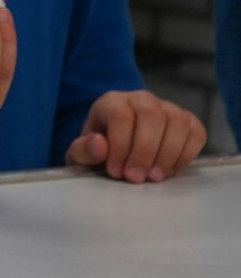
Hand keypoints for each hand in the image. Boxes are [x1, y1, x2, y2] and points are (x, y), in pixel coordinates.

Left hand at [65, 90, 206, 182]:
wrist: (117, 147)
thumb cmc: (99, 149)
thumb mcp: (81, 152)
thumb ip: (84, 150)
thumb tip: (99, 146)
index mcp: (112, 102)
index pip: (121, 116)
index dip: (120, 145)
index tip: (115, 171)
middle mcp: (141, 99)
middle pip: (152, 116)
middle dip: (145, 151)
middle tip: (136, 177)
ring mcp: (167, 107)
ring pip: (177, 121)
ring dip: (168, 153)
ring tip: (154, 177)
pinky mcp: (187, 121)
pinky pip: (196, 131)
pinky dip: (187, 153)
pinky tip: (170, 171)